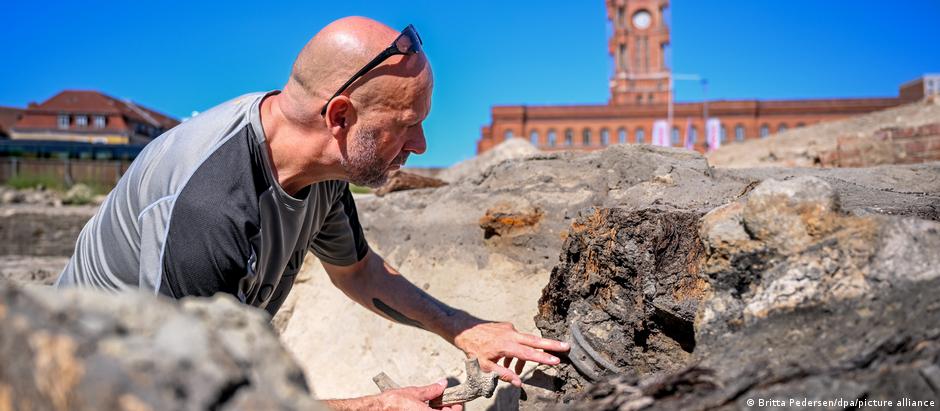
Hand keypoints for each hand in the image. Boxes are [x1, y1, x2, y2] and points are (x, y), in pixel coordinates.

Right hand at [373, 379, 463, 410]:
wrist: (377, 408)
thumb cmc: (393, 402)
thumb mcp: (415, 393)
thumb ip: (432, 390)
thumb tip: (442, 385)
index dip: (456, 407)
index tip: (457, 400)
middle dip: (446, 407)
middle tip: (445, 398)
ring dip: (437, 409)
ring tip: (435, 399)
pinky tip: (426, 404)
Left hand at [454, 321, 569, 386]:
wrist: (464, 329)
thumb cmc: (474, 349)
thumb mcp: (485, 366)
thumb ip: (503, 374)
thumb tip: (518, 382)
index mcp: (506, 346)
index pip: (528, 354)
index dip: (543, 358)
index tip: (556, 360)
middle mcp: (511, 335)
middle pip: (535, 340)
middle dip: (551, 344)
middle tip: (567, 346)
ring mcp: (510, 329)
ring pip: (525, 342)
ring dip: (524, 356)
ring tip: (514, 370)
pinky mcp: (508, 326)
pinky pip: (517, 340)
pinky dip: (515, 351)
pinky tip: (506, 360)